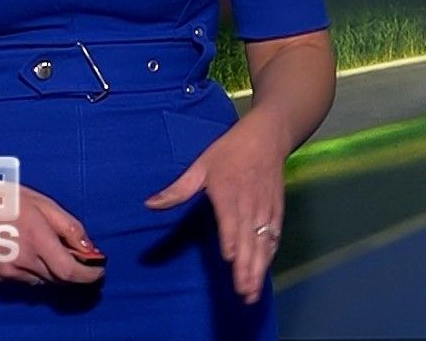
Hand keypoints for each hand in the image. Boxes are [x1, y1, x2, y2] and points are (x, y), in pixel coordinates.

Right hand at [0, 180, 104, 287]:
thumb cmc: (10, 199)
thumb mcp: (46, 206)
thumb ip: (70, 229)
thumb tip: (90, 249)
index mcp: (36, 240)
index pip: (68, 271)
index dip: (88, 275)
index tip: (100, 272)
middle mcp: (22, 261)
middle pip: (59, 278)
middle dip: (75, 271)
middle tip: (84, 258)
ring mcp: (8, 271)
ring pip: (44, 280)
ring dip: (56, 271)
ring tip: (56, 250)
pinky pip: (28, 279)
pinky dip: (38, 271)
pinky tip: (34, 252)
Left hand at [143, 114, 286, 303]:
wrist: (268, 136)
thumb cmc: (230, 151)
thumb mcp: (201, 165)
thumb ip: (178, 189)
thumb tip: (149, 204)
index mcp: (229, 190)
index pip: (232, 217)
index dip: (232, 236)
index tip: (230, 257)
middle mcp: (250, 201)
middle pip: (250, 236)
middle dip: (247, 265)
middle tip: (242, 290)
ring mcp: (265, 207)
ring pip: (264, 240)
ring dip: (259, 266)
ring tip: (252, 290)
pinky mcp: (276, 209)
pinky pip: (274, 235)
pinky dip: (269, 253)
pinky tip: (264, 270)